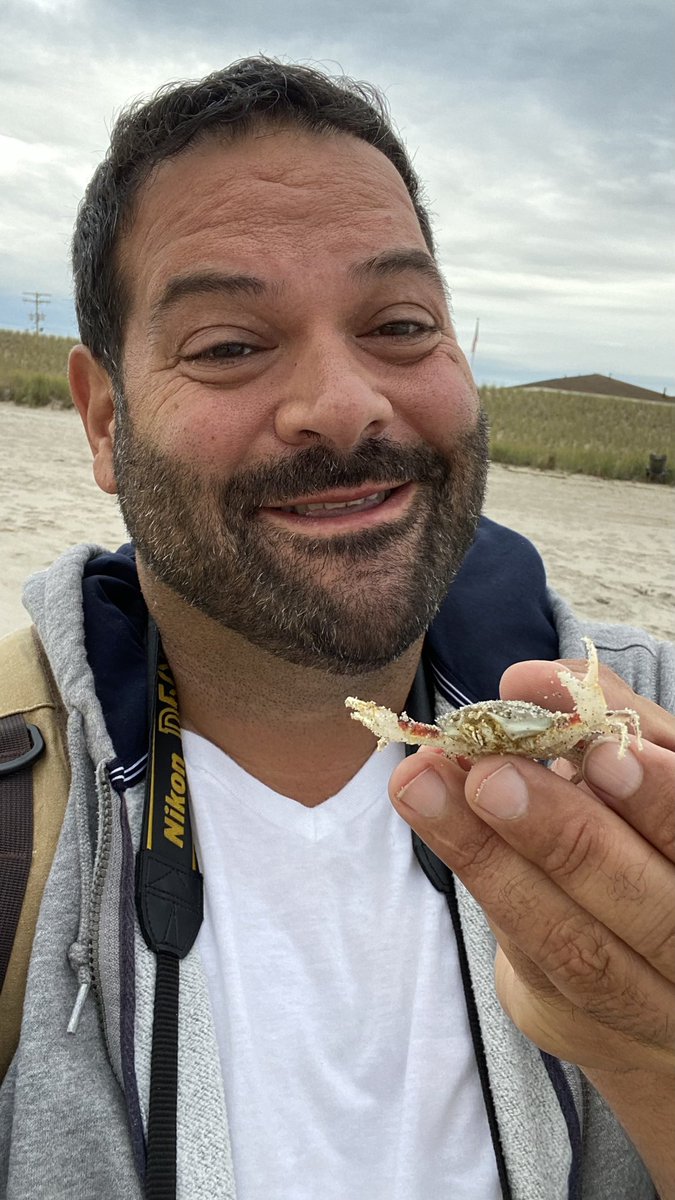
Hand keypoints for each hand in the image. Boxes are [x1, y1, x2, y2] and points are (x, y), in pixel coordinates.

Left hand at [388, 656, 674, 1075]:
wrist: (647, 965)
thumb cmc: (651, 838)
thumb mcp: (649, 771)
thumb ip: (603, 720)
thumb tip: (524, 681)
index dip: (661, 803)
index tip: (600, 750)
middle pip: (649, 912)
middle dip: (566, 836)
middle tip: (490, 771)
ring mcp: (646, 1007)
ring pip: (574, 948)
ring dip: (492, 860)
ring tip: (425, 786)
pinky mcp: (578, 1026)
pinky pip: (530, 965)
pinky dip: (484, 887)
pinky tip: (436, 823)